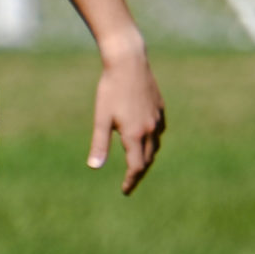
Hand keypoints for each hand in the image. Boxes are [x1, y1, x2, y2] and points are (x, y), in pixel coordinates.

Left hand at [90, 45, 166, 195]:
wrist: (129, 63)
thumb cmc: (110, 90)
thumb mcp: (101, 118)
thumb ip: (99, 144)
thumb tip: (94, 167)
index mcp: (134, 134)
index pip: (136, 166)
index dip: (131, 181)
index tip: (125, 191)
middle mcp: (150, 129)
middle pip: (148, 159)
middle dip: (139, 172)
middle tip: (130, 181)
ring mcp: (157, 117)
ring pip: (155, 145)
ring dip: (147, 157)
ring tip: (137, 162)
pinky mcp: (160, 107)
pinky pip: (159, 130)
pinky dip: (153, 140)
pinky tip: (145, 137)